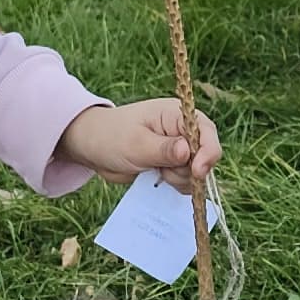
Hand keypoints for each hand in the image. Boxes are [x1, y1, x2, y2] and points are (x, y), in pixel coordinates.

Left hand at [58, 99, 218, 191]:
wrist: (91, 147)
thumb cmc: (110, 136)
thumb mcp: (135, 143)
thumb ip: (163, 149)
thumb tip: (187, 151)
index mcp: (177, 115)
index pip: (207, 132)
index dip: (207, 153)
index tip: (196, 171)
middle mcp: (183, 130)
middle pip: (206, 155)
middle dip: (189, 170)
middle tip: (163, 170)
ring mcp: (179, 149)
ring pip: (197, 172)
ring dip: (179, 179)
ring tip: (156, 171)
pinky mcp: (172, 165)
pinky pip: (185, 180)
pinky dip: (175, 184)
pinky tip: (157, 178)